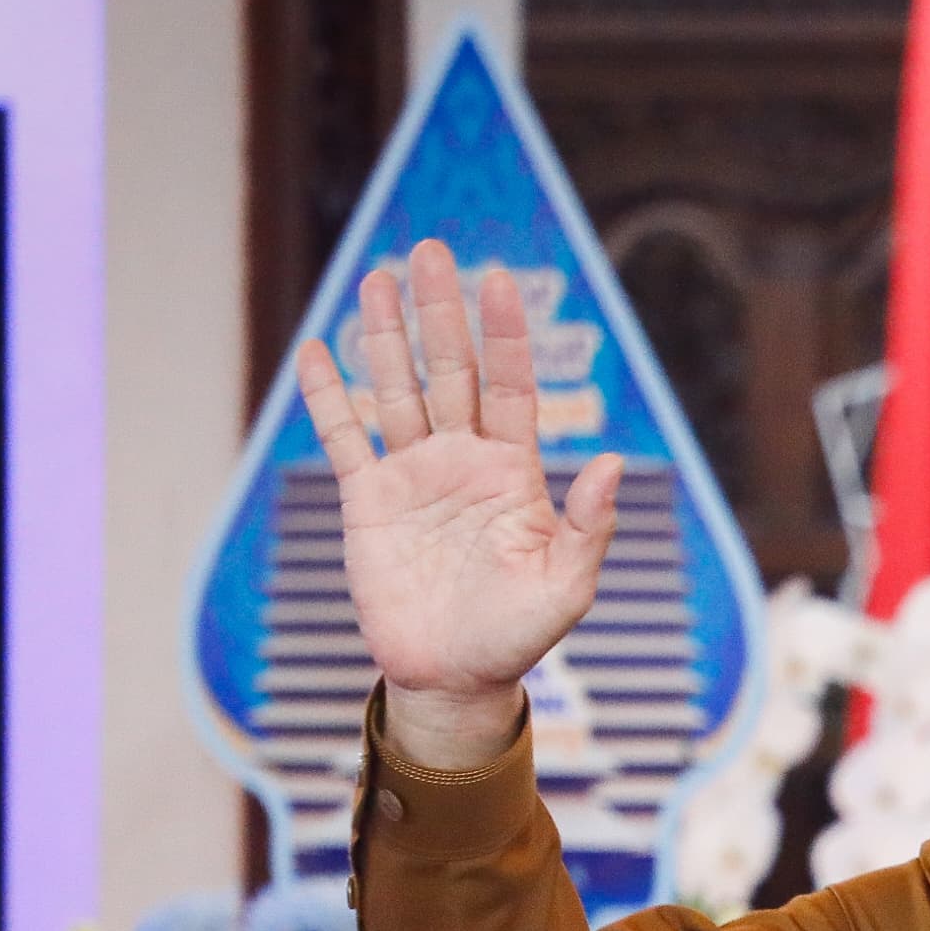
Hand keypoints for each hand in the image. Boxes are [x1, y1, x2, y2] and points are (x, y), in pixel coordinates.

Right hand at [297, 241, 622, 768]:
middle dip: (440, 312)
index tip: (499, 279)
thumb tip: (613, 461)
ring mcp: (412, 477)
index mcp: (512, 472)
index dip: (504, 335)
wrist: (453, 680)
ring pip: (396, 390)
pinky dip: (327, 398)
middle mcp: (461, 461)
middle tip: (428, 251)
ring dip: (385, 337)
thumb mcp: (567, 588)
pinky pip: (343, 439)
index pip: (510, 387)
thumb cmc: (517, 636)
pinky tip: (316, 352)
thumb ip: (589, 526)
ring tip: (376, 278)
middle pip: (449, 371)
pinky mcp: (366, 503)